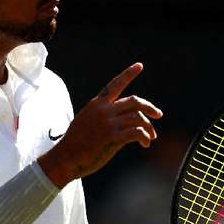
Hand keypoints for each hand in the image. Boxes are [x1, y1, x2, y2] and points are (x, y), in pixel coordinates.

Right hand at [38, 63, 162, 187]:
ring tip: (150, 138)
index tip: (139, 65)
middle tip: (158, 115)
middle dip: (149, 107)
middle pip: (135, 101)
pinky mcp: (112, 138)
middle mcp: (104, 110)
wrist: (65, 157)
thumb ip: (103, 116)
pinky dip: (144, 137)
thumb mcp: (86, 121)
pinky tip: (145, 144)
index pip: (115, 84)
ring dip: (148, 128)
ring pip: (139, 118)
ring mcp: (108, 123)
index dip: (128, 74)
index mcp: (97, 104)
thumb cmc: (75, 142)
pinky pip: (137, 132)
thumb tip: (122, 120)